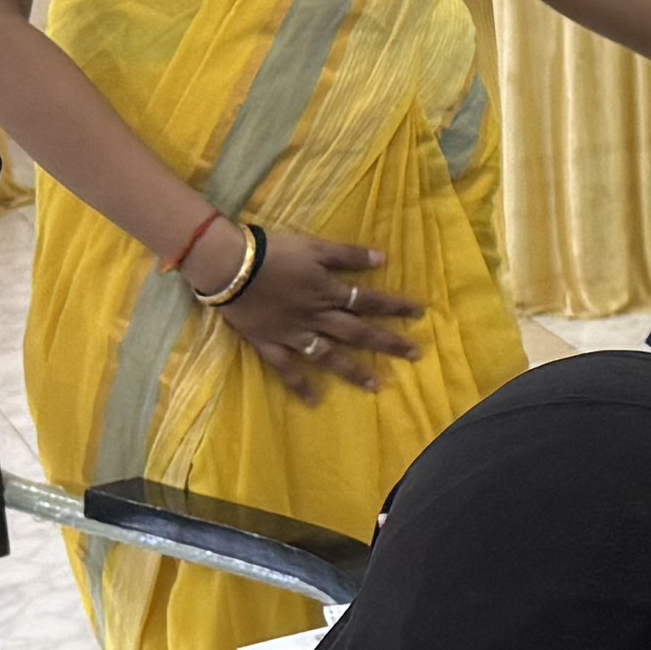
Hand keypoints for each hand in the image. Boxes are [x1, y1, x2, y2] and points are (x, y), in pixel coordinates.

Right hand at [202, 222, 421, 406]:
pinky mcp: (271, 344)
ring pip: (330, 356)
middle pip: (358, 332)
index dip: (395, 306)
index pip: (369, 300)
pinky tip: (313, 403)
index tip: (420, 313)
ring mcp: (294, 334)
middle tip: (415, 355)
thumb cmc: (271, 252)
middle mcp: (316, 317)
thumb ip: (347, 255)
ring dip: (354, 371)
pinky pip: (287, 370)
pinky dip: (300, 386)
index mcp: (327, 291)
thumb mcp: (313, 246)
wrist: (230, 267)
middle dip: (388, 343)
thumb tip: (382, 259)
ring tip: (377, 386)